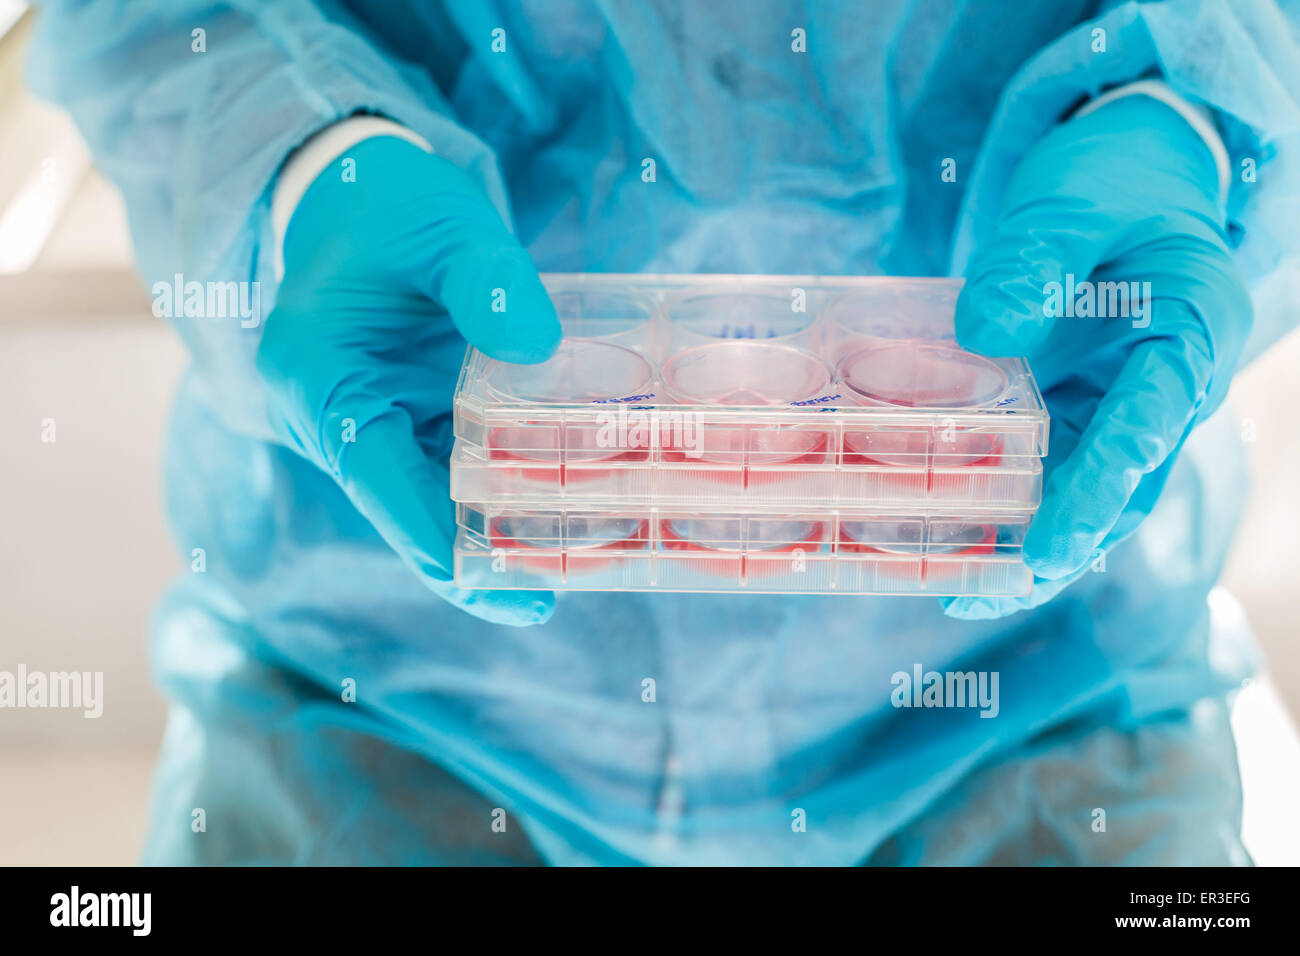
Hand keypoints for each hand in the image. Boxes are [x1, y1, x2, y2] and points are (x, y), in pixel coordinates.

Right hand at [258, 136, 560, 625]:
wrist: (360, 195)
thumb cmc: (389, 207)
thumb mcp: (442, 223)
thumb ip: (486, 280)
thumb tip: (539, 348)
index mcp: (320, 380)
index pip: (377, 478)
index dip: (433, 539)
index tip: (492, 585)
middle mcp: (338, 419)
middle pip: (405, 510)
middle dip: (471, 562)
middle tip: (545, 598)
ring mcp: (374, 424)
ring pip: (432, 500)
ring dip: (491, 536)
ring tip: (567, 571)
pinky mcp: (408, 420)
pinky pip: (452, 471)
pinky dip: (499, 496)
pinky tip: (556, 517)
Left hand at [945, 95, 1251, 618]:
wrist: (1120, 176)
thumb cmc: (1109, 180)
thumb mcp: (1071, 201)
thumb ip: (1034, 260)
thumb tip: (986, 333)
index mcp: (1192, 328)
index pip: (1152, 420)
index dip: (1101, 487)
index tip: (1052, 543)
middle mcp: (1167, 384)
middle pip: (1125, 484)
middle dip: (1061, 543)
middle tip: (989, 591)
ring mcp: (1122, 404)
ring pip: (1086, 491)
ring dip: (1031, 544)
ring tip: (960, 588)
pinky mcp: (1080, 411)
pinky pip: (1050, 469)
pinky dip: (1008, 505)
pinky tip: (953, 540)